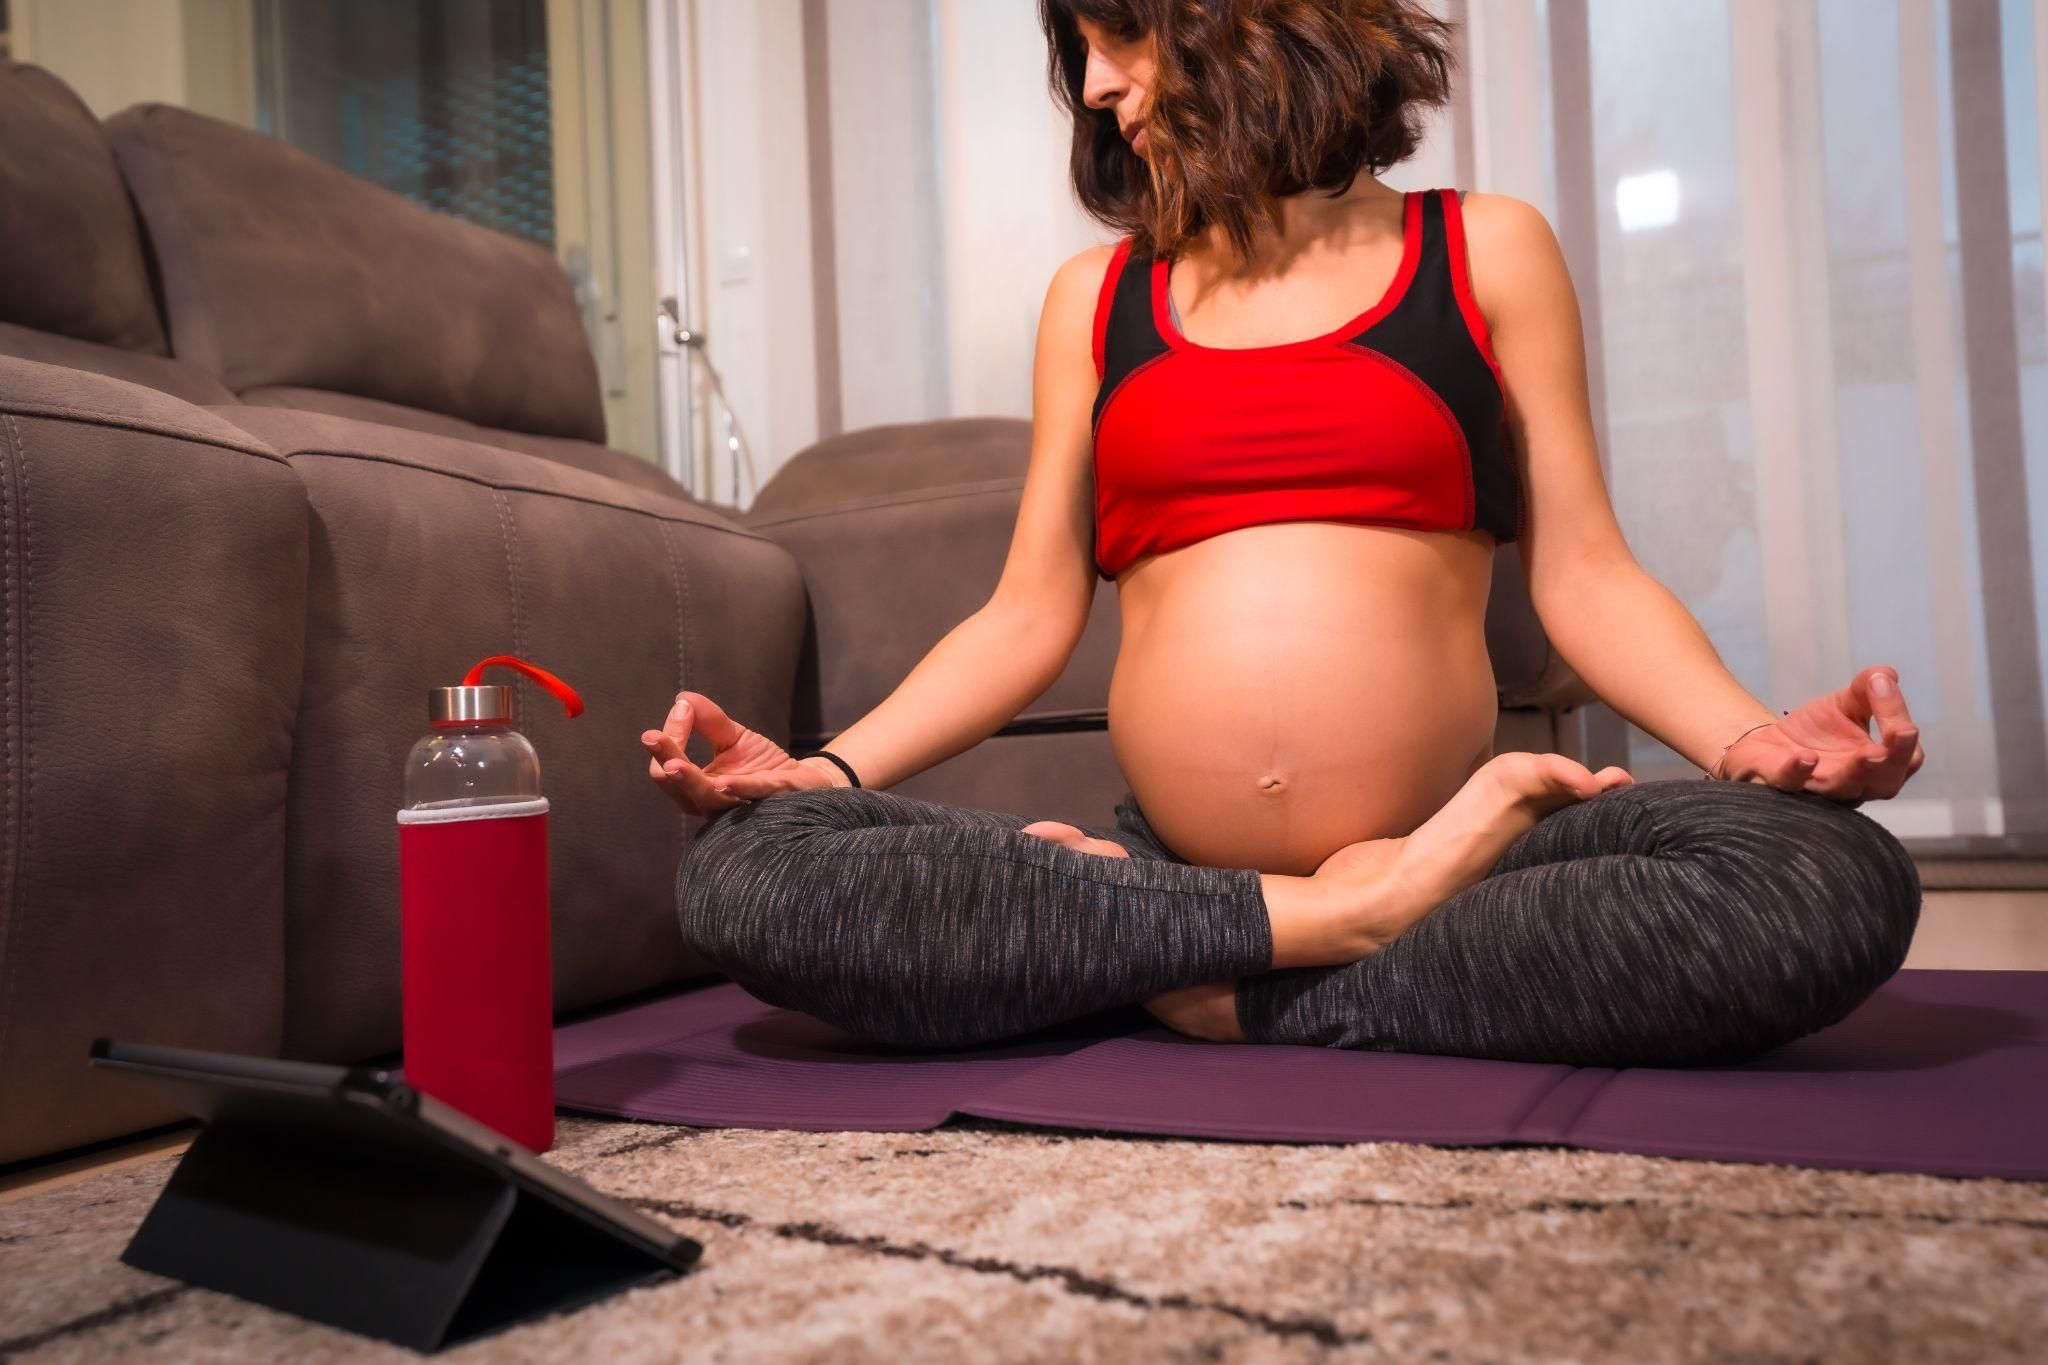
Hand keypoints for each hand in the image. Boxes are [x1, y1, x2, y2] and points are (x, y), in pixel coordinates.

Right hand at [640, 690, 842, 815]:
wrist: (803, 782)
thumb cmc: (761, 764)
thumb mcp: (733, 737)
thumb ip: (708, 720)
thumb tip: (683, 699)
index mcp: (697, 788)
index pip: (669, 766)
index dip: (668, 739)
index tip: (681, 708)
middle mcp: (712, 803)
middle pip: (679, 786)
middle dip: (666, 760)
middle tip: (652, 737)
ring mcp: (739, 806)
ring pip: (707, 798)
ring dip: (690, 781)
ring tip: (676, 764)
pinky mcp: (770, 800)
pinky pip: (751, 796)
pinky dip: (737, 789)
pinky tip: (723, 782)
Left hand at [1718, 664, 1923, 805]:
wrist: (1767, 744)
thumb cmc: (1816, 731)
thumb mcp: (1845, 703)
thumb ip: (1868, 689)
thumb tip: (1886, 675)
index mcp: (1879, 767)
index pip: (1905, 758)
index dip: (1905, 739)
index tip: (1903, 719)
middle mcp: (1854, 785)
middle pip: (1883, 783)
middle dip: (1893, 761)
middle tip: (1900, 736)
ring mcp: (1817, 788)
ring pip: (1842, 790)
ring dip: (1856, 772)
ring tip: (1869, 755)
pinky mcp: (1780, 783)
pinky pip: (1790, 784)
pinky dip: (1798, 772)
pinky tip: (1806, 758)